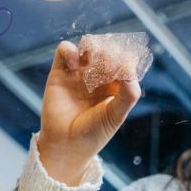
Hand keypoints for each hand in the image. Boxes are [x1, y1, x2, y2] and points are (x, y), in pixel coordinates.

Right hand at [37, 40, 141, 183]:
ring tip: (94, 59)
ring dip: (93, 46)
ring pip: (87, 46)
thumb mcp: (117, 114)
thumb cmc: (94, 133)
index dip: (125, 58)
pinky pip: (64, 50)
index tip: (125, 65)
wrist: (66, 145)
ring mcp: (78, 73)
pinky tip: (75, 64)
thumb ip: (128, 93)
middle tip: (110, 61)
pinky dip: (70, 50)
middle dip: (110, 51)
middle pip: (106, 50)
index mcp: (115, 84)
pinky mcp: (60, 72)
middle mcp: (97, 76)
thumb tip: (130, 68)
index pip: (124, 61)